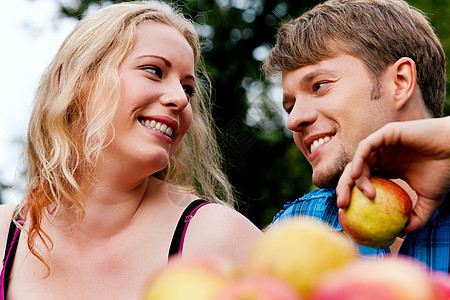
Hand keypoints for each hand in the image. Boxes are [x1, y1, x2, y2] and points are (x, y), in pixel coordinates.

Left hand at [336, 116, 449, 233]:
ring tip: (363, 194)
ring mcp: (381, 145)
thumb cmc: (445, 172)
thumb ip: (415, 217)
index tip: (348, 213)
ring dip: (354, 179)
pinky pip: (365, 147)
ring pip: (358, 162)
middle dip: (344, 189)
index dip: (352, 197)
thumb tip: (400, 235)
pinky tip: (356, 175)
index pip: (362, 183)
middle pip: (354, 173)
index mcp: (387, 170)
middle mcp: (381, 157)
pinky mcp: (385, 134)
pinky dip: (358, 160)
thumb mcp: (429, 201)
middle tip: (343, 206)